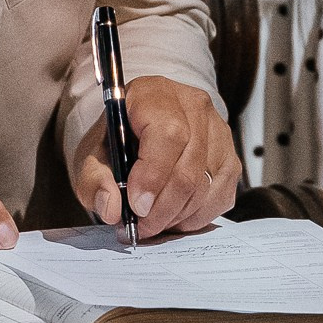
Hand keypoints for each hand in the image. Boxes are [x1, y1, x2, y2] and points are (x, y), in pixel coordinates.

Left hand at [74, 77, 241, 239]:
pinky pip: (221, 196)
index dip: (154, 176)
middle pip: (190, 166)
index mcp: (156, 95)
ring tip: (152, 223)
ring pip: (207, 185)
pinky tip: (173, 216)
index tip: (136, 206)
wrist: (139, 131)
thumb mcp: (92, 154)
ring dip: (177, 215)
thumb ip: (93, 180)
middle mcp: (194, 107)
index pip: (168, 134)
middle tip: (141, 227)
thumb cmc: (118, 139)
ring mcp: (218, 132)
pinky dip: (196, 217)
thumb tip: (111, 207)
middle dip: (163, 208)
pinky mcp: (231, 157)